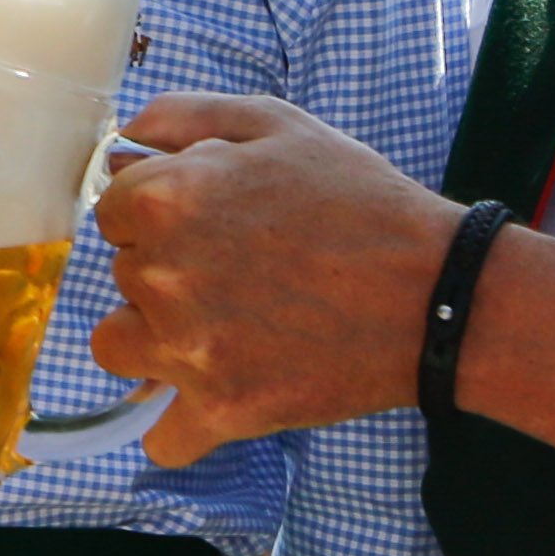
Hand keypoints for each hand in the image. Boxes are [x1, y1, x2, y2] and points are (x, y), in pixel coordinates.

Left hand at [87, 94, 456, 465]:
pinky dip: (183, 426)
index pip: (115, 211)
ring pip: (120, 349)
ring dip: (156, 343)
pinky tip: (218, 396)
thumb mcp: (276, 123)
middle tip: (242, 272)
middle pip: (123, 276)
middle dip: (169, 271)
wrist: (439, 293)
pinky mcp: (223, 409)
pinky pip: (161, 438)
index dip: (162, 214)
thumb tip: (119, 146)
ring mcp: (187, 349)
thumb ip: (182, 117)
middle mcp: (161, 274)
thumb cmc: (361, 201)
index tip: (213, 225)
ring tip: (222, 331)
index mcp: (166, 198)